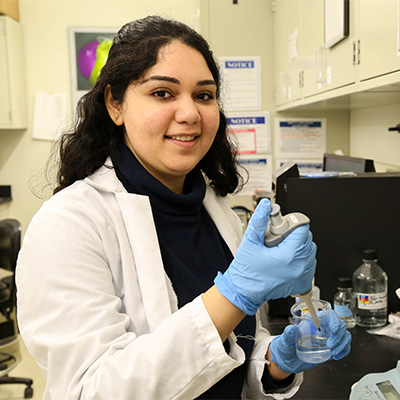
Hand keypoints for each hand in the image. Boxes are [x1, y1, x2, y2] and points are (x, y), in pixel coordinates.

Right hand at [214, 199, 316, 314]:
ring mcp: (302, 276)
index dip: (292, 224)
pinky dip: (302, 259)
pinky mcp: (302, 283)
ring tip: (281, 250)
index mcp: (288, 255)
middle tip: (279, 238)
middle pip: (308, 239)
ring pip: (310, 251)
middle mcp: (299, 266)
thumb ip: (260, 221)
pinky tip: (287, 260)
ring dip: (299, 246)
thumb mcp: (250, 241)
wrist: (244, 292)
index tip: (282, 226)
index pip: (303, 229)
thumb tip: (266, 206)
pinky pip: (310, 265)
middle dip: (295, 234)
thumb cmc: (246, 271)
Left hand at [270, 311, 351, 373]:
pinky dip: (344, 351)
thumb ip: (288, 335)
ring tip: (333, 352)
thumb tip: (291, 329)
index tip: (334, 329)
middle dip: (339, 335)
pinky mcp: (331, 348)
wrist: (287, 360)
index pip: (328, 315)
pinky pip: (344, 346)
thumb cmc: (286, 346)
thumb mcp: (285, 340)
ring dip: (342, 344)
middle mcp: (322, 328)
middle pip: (340, 325)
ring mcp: (328, 338)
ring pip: (344, 335)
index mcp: (312, 321)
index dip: (334, 320)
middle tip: (330, 346)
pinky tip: (337, 355)